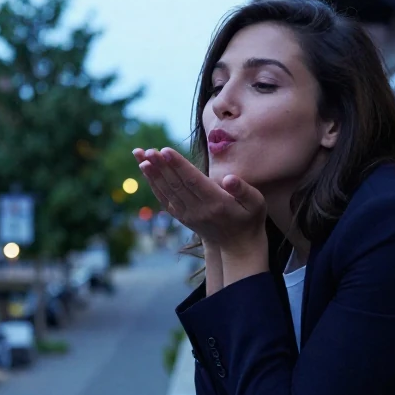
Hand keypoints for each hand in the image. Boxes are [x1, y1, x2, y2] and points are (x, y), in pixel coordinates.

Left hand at [132, 147, 265, 253]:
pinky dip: (153, 183)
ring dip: (152, 172)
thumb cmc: (249, 219)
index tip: (165, 150)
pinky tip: (145, 169)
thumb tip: (229, 178)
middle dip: (160, 165)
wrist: (238, 246)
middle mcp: (199, 210)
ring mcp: (188, 215)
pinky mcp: (182, 217)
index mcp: (217, 203)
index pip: (193, 181)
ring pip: (166, 190)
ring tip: (139, 155)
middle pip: (176, 184)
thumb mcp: (256, 203)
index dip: (178, 165)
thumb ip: (243, 190)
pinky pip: (164, 198)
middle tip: (147, 149)